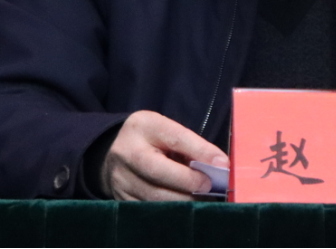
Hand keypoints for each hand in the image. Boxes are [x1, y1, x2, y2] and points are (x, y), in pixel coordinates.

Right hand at [100, 110, 227, 200]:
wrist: (112, 153)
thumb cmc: (150, 140)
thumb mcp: (167, 130)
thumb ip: (191, 145)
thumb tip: (220, 166)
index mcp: (144, 126)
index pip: (175, 138)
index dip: (201, 152)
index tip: (223, 165)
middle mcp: (127, 152)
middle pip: (160, 172)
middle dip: (191, 182)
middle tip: (212, 187)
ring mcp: (121, 178)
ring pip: (155, 197)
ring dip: (184, 200)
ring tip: (203, 198)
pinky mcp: (121, 199)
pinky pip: (150, 209)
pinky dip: (171, 209)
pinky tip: (185, 206)